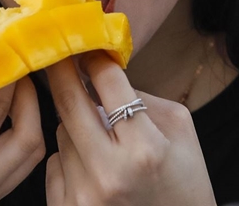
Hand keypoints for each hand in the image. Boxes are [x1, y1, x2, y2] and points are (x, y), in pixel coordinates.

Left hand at [45, 52, 216, 205]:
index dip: (96, 59)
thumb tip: (100, 73)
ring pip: (61, 133)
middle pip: (70, 103)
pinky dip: (68, 157)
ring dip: (74, 124)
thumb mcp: (180, 131)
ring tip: (99, 138)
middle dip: (62, 71)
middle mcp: (109, 172)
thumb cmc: (184, 181)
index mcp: (145, 149)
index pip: (109, 85)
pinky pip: (54, 163)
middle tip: (58, 53)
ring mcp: (83, 196)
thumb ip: (142, 98)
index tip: (87, 47)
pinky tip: (91, 167)